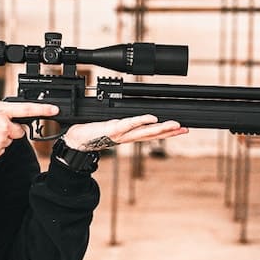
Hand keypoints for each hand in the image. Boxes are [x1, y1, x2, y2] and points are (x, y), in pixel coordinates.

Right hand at [0, 93, 58, 160]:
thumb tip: (1, 103)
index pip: (27, 110)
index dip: (43, 110)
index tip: (54, 110)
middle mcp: (2, 126)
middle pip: (19, 130)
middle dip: (11, 127)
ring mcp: (0, 141)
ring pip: (9, 140)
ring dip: (1, 137)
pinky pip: (1, 149)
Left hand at [62, 115, 188, 151]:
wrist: (74, 140)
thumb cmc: (90, 134)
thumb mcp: (109, 129)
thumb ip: (121, 124)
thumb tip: (128, 120)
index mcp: (128, 136)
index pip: (151, 134)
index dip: (167, 133)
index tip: (181, 129)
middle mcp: (127, 136)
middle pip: (152, 134)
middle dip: (170, 132)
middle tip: (185, 129)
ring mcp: (121, 134)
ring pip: (145, 131)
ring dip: (161, 129)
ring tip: (175, 125)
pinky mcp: (113, 128)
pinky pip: (129, 124)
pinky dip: (141, 121)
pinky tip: (152, 119)